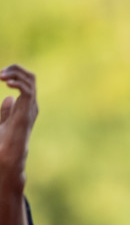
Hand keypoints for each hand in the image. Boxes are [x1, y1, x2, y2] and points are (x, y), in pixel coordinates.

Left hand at [0, 65, 37, 186]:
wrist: (8, 155)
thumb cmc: (5, 143)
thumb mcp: (3, 122)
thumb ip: (5, 112)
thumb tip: (8, 98)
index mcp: (26, 106)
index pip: (26, 81)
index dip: (14, 73)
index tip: (0, 75)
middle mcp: (31, 105)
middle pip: (30, 77)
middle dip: (16, 69)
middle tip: (1, 73)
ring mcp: (30, 108)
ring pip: (30, 81)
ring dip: (15, 74)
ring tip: (1, 76)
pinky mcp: (27, 112)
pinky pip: (28, 91)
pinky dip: (17, 83)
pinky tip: (6, 84)